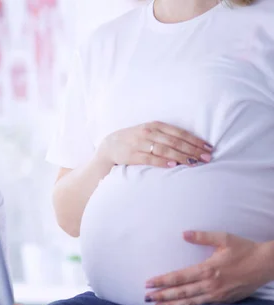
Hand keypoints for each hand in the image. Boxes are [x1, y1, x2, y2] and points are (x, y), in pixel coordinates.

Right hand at [97, 121, 212, 167]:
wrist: (109, 146)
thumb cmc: (133, 140)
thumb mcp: (149, 132)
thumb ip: (165, 136)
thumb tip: (189, 145)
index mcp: (155, 125)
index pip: (179, 133)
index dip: (195, 140)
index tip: (208, 148)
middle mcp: (148, 133)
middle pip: (175, 141)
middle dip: (192, 150)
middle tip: (207, 157)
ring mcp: (139, 144)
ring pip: (165, 149)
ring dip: (181, 156)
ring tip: (194, 163)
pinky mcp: (132, 155)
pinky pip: (150, 158)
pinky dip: (162, 161)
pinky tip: (174, 165)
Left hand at [145, 231, 273, 304]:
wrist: (266, 265)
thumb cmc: (244, 249)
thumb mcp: (224, 238)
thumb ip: (202, 237)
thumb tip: (183, 234)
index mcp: (208, 269)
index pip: (179, 277)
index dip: (162, 281)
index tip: (148, 283)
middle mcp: (211, 285)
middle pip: (181, 292)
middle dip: (162, 296)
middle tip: (147, 298)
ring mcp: (217, 295)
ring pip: (190, 302)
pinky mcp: (224, 301)